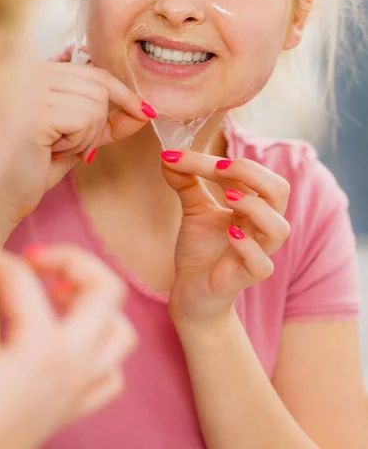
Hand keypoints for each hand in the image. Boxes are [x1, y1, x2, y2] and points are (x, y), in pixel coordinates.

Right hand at [0, 48, 155, 238]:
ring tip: (55, 150)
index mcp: (33, 71)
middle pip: (98, 85)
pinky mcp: (34, 110)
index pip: (91, 71)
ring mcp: (28, 87)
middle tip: (77, 149)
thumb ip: (102, 122)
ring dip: (86, 136)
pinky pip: (85, 118)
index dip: (122, 93)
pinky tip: (51, 152)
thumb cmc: (27, 171)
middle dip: (101, 122)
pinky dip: (78, 142)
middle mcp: (27, 70)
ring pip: (95, 103)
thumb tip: (142, 110)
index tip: (143, 112)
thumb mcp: (71, 140)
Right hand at [0, 244, 135, 448]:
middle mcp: (75, 364)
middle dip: (73, 262)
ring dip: (96, 305)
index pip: (20, 279)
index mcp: (43, 346)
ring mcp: (81, 389)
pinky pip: (111, 372)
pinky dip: (99, 349)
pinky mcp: (75, 408)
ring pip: (121, 332)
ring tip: (56, 296)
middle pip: (107, 290)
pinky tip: (68, 341)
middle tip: (34, 262)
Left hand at [161, 151, 289, 328]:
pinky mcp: (245, 278)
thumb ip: (186, 183)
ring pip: (278, 227)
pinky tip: (230, 234)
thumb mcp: (193, 210)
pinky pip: (261, 264)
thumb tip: (169, 155)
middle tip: (219, 168)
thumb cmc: (200, 251)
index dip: (217, 161)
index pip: (250, 174)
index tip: (179, 157)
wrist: (190, 294)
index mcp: (252, 207)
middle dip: (251, 172)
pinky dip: (248, 246)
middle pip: (279, 190)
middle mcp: (260, 227)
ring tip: (227, 197)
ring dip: (254, 207)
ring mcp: (257, 253)